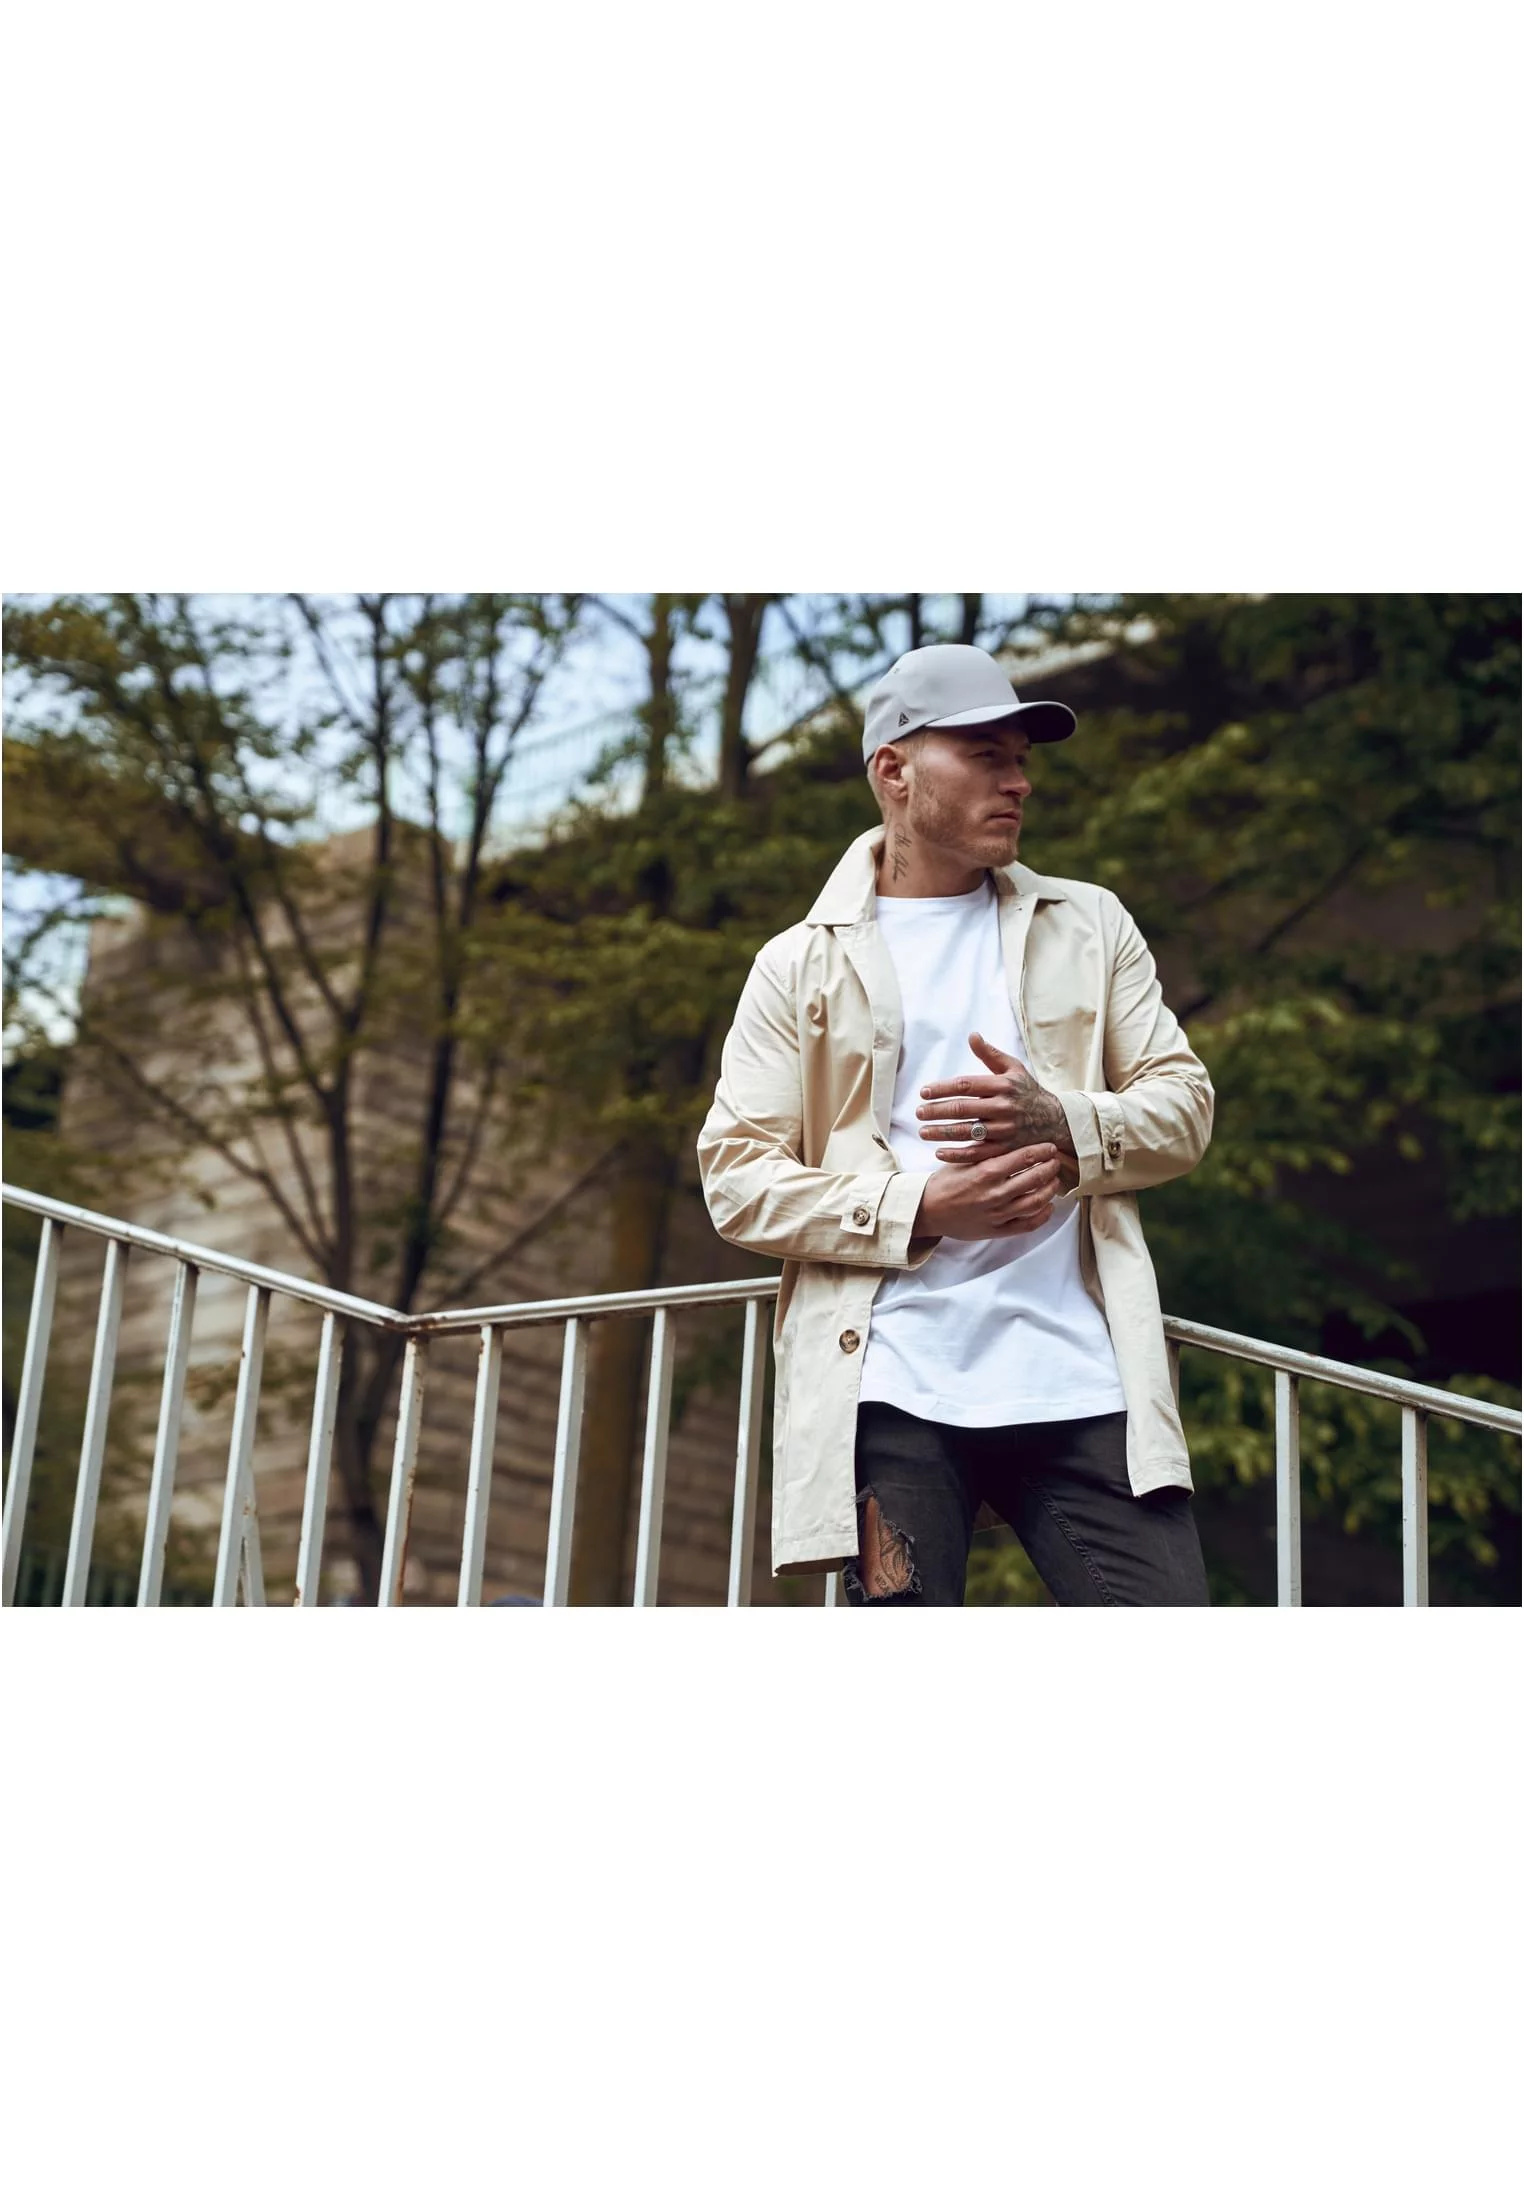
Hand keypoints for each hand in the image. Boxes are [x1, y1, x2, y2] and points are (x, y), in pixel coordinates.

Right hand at [915, 1142, 1063, 1240]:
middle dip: (1050, 1168)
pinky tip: (1047, 1206)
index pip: (1024, 1157)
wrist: (927, 1210)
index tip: (1049, 1147)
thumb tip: (1009, 1134)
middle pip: (1035, 1179)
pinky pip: (1027, 1225)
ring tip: (1053, 1181)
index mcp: (986, 1172)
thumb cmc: (945, 1183)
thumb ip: (986, 1149)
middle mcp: (994, 1193)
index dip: (1042, 1151)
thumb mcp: (963, 1160)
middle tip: (1055, 1161)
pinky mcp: (997, 1230)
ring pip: (1036, 1202)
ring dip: (1050, 1190)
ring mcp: (997, 1214)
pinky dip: (1042, 1215)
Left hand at [916, 1032, 1073, 1162]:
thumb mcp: (1014, 1069)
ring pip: (968, 1133)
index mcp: (1003, 1085)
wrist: (1054, 1120)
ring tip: (923, 1131)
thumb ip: (990, 1054)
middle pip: (963, 1109)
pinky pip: (978, 1154)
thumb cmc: (1027, 1091)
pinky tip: (939, 1153)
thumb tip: (972, 1036)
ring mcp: (1005, 1131)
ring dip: (942, 1133)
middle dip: (937, 1111)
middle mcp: (1004, 1108)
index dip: (942, 1088)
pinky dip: (958, 1155)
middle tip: (918, 1112)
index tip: (923, 1092)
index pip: (966, 1085)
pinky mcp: (1006, 1150)